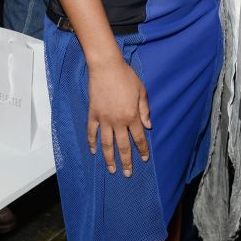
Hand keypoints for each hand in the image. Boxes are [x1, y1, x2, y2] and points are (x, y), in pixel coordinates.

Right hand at [87, 57, 150, 176]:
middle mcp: (118, 121)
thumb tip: (148, 126)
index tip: (145, 159)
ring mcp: (104, 119)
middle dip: (126, 161)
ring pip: (106, 143)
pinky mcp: (93, 114)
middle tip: (127, 173)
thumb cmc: (126, 76)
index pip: (139, 138)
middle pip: (123, 146)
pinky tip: (93, 152)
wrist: (106, 67)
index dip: (142, 149)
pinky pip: (91, 132)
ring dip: (109, 158)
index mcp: (132, 115)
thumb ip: (145, 110)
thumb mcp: (142, 91)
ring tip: (111, 169)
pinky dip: (92, 142)